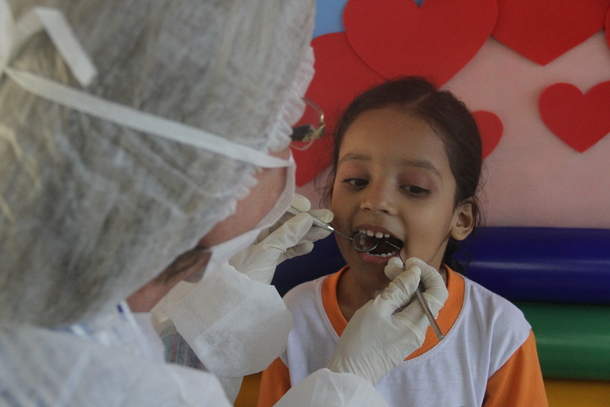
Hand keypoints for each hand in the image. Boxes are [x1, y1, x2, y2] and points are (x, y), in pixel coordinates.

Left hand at [229, 194, 332, 283]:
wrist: (232, 303)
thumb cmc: (242, 276)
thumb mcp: (265, 253)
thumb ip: (286, 234)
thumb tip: (307, 217)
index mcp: (249, 225)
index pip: (273, 207)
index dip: (293, 205)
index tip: (310, 208)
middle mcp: (255, 232)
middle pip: (284, 221)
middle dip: (305, 220)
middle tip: (328, 220)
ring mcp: (260, 246)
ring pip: (287, 235)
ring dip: (306, 234)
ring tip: (325, 233)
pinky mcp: (266, 260)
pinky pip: (284, 249)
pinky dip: (296, 248)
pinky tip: (309, 247)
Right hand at [327, 257, 447, 383]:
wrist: (349, 374)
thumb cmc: (360, 343)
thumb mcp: (377, 309)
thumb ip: (398, 289)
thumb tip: (415, 272)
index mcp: (416, 323)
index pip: (438, 293)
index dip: (428, 273)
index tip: (409, 262)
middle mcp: (418, 330)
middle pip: (426, 297)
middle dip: (412, 277)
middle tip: (392, 265)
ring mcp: (409, 335)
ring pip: (414, 303)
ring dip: (403, 286)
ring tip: (386, 275)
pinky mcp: (399, 337)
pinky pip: (404, 313)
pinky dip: (397, 299)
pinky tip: (382, 294)